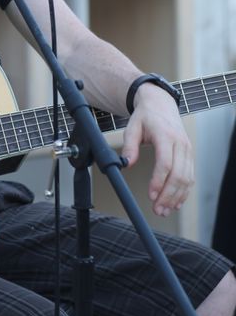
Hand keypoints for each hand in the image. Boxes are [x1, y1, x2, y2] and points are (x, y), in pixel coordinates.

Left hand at [121, 84, 193, 216]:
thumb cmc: (146, 116)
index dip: (159, 181)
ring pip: (187, 178)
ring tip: (164, 210)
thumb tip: (126, 164)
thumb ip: (129, 146)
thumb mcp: (132, 127)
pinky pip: (190, 176)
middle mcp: (180, 144)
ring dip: (176, 197)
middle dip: (168, 195)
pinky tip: (175, 203)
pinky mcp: (190, 155)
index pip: (165, 163)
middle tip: (158, 210)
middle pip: (178, 174)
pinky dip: (184, 192)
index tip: (151, 195)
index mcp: (165, 135)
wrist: (161, 104)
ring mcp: (187, 150)